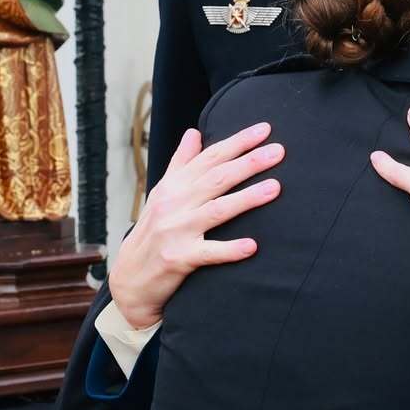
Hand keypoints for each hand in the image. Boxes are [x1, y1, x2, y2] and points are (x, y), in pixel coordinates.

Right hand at [108, 124, 283, 327]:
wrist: (129, 279)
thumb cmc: (153, 232)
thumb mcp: (162, 194)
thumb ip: (181, 163)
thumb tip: (193, 132)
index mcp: (173, 186)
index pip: (209, 157)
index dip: (237, 142)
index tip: (265, 129)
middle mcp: (174, 204)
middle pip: (216, 178)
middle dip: (249, 163)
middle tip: (279, 151)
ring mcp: (176, 231)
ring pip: (216, 210)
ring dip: (247, 198)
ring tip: (275, 187)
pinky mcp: (178, 259)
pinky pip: (208, 253)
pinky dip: (229, 249)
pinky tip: (252, 246)